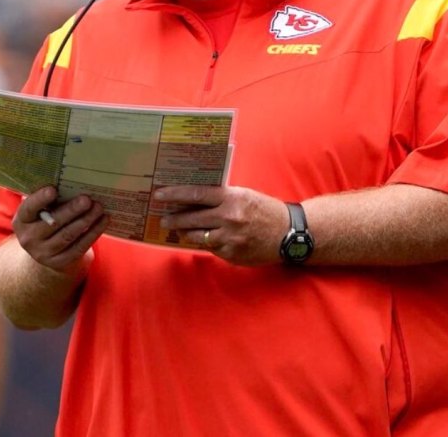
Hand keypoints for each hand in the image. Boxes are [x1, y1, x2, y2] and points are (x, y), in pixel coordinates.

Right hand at [13, 186, 107, 275]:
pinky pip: (79, 247)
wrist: (45, 251)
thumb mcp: (40, 210)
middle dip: (71, 210)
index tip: (53, 189)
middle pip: (53, 223)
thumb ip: (47, 198)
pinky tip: (103, 220)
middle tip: (87, 199)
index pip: (29, 209)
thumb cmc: (45, 220)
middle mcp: (29, 238)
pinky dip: (93, 233)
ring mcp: (43, 253)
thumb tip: (68, 180)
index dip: (40, 199)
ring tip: (99, 208)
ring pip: (68, 235)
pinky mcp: (60, 262)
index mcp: (21, 220)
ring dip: (86, 220)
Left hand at [155, 185, 288, 264]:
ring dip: (185, 232)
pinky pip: (210, 248)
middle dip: (174, 218)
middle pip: (192, 217)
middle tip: (164, 218)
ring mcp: (229, 238)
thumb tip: (193, 198)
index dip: (175, 194)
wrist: (288, 233)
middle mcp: (229, 218)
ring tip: (179, 229)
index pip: (196, 194)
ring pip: (197, 236)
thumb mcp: (244, 195)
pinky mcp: (231, 255)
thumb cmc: (264, 210)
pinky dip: (205, 242)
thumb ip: (220, 197)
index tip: (159, 195)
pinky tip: (202, 239)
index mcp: (231, 198)